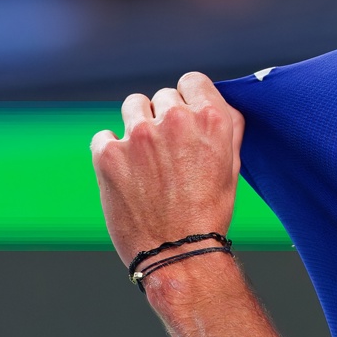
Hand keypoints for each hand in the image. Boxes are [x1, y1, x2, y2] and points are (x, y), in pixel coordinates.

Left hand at [91, 71, 245, 265]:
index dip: (188, 99)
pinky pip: (104, 135)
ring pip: (133, 106)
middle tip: (167, 152)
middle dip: (163, 118)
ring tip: (144, 159)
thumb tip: (216, 104)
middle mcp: (175, 120)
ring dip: (137, 125)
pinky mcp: (108, 153)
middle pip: (162, 96)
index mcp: (210, 119)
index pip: (192, 81)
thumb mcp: (232, 165)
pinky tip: (125, 174)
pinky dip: (111, 151)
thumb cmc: (209, 212)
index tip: (184, 117)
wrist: (177, 254)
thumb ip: (226, 126)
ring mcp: (139, 135)